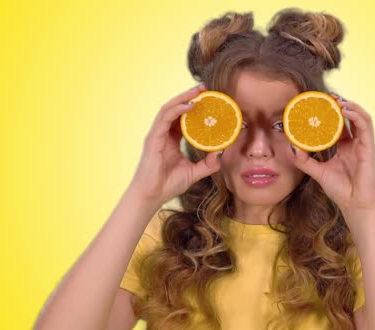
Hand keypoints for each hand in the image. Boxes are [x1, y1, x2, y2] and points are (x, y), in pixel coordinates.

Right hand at [128, 85, 221, 204]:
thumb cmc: (168, 184)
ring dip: (184, 98)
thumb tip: (222, 152)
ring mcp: (157, 135)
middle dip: (189, 97)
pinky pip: (165, 118)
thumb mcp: (194, 172)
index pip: (183, 119)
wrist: (152, 196)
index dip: (194, 108)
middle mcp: (163, 134)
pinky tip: (190, 105)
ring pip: (169, 109)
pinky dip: (177, 109)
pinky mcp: (153, 138)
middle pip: (176, 109)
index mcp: (172, 140)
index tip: (210, 101)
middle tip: (205, 89)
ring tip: (198, 91)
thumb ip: (208, 164)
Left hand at [291, 95, 374, 211]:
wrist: (354, 204)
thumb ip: (305, 161)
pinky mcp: (369, 148)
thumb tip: (292, 148)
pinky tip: (345, 110)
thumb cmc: (341, 190)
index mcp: (345, 147)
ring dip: (350, 106)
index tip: (318, 104)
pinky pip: (365, 127)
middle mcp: (356, 144)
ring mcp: (364, 145)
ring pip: (360, 118)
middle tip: (327, 96)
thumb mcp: (318, 172)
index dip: (331, 113)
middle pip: (350, 118)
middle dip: (340, 105)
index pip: (339, 125)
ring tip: (337, 100)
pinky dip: (356, 116)